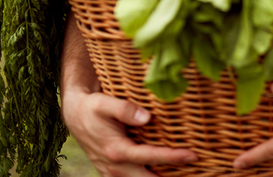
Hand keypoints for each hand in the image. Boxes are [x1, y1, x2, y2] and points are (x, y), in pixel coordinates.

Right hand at [61, 89, 196, 176]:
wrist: (76, 116)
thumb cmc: (93, 107)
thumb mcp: (104, 103)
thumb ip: (124, 109)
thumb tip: (147, 117)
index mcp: (116, 150)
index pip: (150, 157)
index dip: (173, 157)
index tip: (193, 155)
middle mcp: (115, 167)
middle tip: (196, 169)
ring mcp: (114, 173)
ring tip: (186, 172)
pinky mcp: (114, 174)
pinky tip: (166, 172)